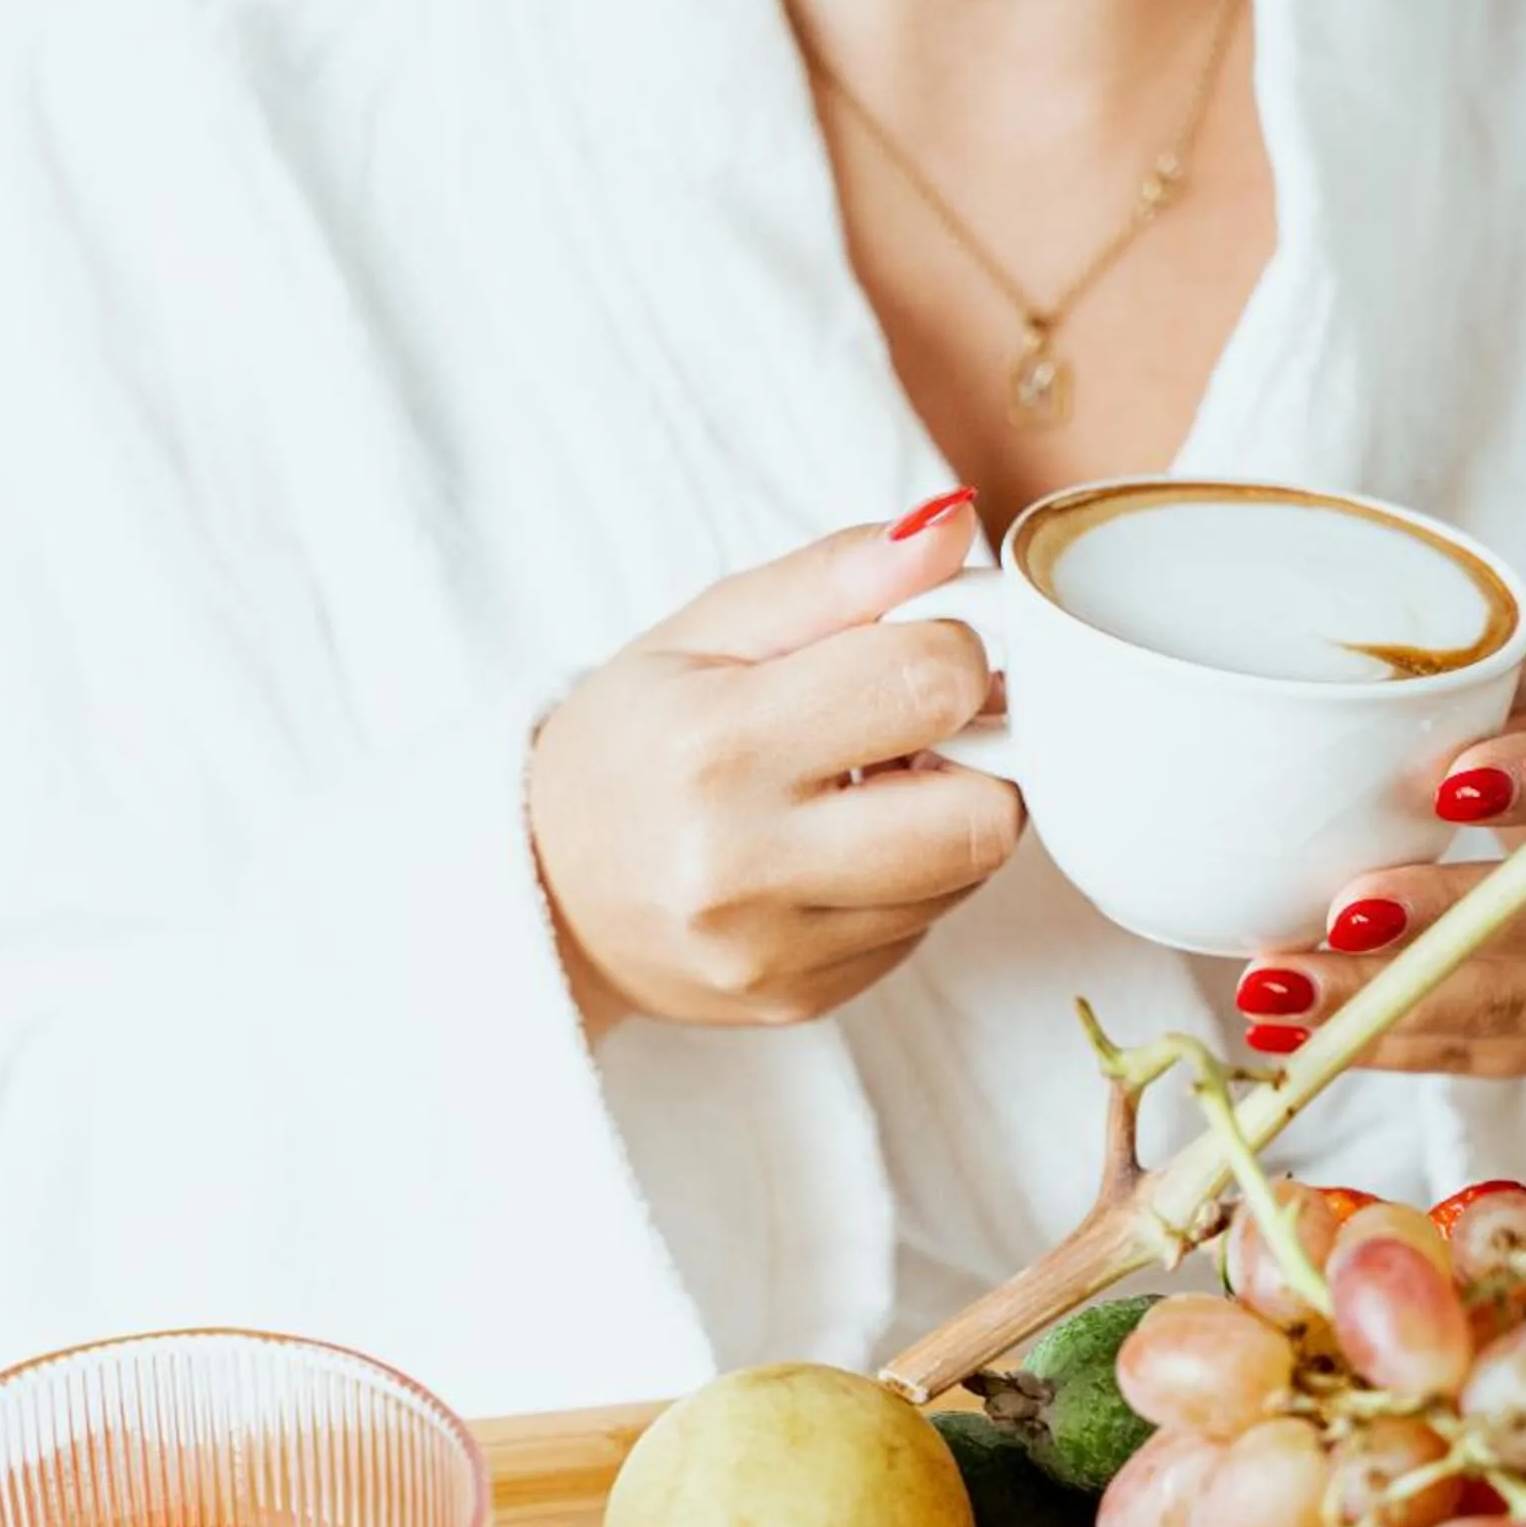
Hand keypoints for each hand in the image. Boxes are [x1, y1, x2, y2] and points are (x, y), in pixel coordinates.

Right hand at [529, 492, 1023, 1038]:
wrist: (543, 892)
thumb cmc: (630, 743)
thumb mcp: (707, 630)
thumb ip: (837, 575)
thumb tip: (957, 526)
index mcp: (718, 747)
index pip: (930, 683)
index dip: (951, 648)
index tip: (914, 646)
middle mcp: (745, 867)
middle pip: (982, 814)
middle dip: (979, 753)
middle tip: (919, 726)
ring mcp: (776, 950)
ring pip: (965, 875)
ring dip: (947, 816)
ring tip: (868, 784)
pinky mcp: (803, 1000)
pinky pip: (924, 930)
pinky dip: (908, 879)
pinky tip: (839, 848)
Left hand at [1228, 654, 1525, 1191]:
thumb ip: (1468, 688)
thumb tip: (1333, 678)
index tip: (1446, 786)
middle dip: (1447, 917)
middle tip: (1341, 913)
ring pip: (1519, 1003)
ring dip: (1388, 1001)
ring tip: (1278, 988)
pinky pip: (1485, 1058)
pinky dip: (1385, 1047)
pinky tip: (1298, 1035)